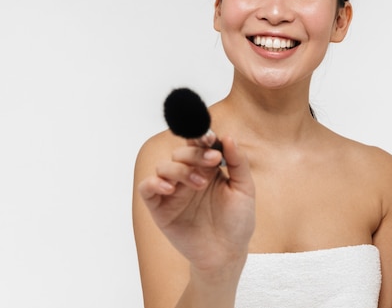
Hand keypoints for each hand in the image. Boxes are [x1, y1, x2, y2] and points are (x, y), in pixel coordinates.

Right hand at [138, 136, 255, 272]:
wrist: (227, 253)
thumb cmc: (237, 221)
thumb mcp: (244, 189)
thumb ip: (238, 162)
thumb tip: (228, 137)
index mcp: (207, 168)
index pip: (197, 145)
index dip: (200, 137)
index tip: (209, 138)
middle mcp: (187, 176)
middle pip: (180, 152)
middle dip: (195, 154)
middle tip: (213, 161)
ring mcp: (173, 191)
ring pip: (163, 166)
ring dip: (180, 169)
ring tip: (200, 184)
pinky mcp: (160, 208)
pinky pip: (147, 188)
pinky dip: (154, 183)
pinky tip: (170, 188)